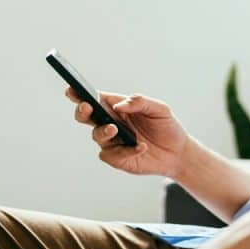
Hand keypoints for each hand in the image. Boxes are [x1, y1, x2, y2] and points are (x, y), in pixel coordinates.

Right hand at [66, 88, 190, 177]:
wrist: (178, 153)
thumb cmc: (166, 126)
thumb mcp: (160, 109)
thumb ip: (140, 102)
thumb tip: (119, 105)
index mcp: (118, 107)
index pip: (96, 99)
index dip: (80, 94)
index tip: (71, 90)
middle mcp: (111, 123)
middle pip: (87, 116)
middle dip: (82, 111)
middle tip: (87, 107)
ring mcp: (113, 142)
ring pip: (97, 135)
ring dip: (103, 131)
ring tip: (115, 129)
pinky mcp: (117, 159)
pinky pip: (112, 155)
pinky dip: (125, 151)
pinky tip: (140, 147)